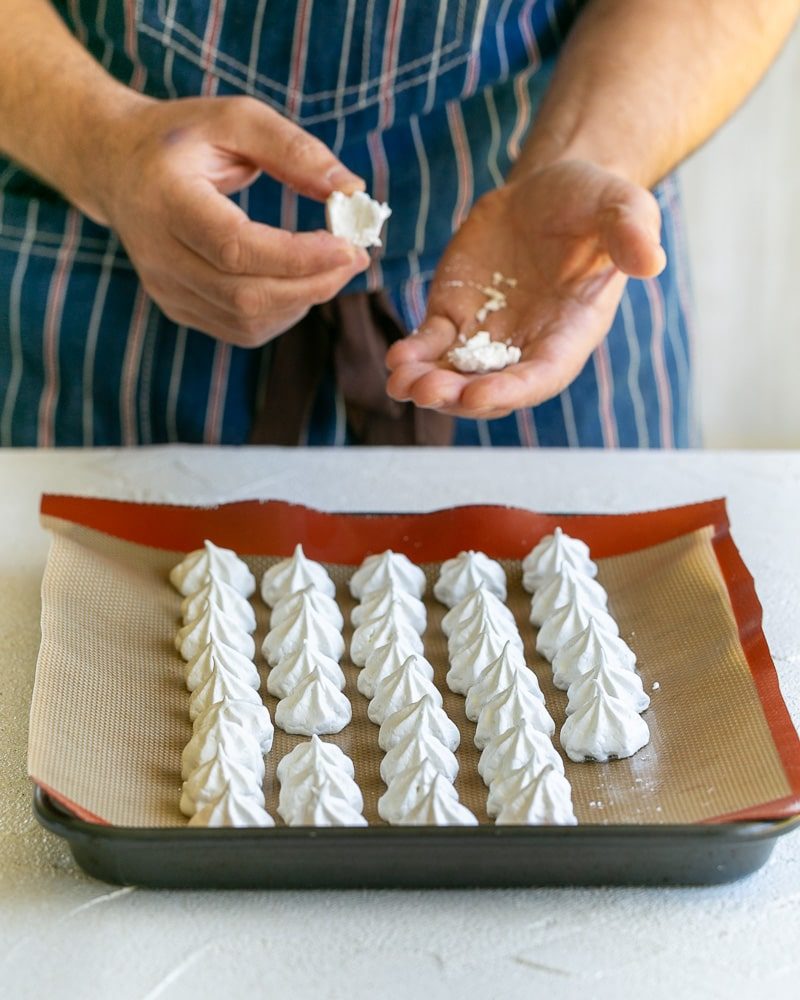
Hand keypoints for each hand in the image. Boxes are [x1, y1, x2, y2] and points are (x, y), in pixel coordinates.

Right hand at [91, 95, 369, 345]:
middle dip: (313, 284)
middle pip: (246, 295)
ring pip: (247, 320)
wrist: (116, 166)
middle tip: (355, 258)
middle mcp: (158, 254)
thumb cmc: (183, 138)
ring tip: (331, 266)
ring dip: (303, 300)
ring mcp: (165, 288)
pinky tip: (298, 282)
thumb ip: (294, 150)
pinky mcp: (177, 308)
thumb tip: (352, 191)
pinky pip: (241, 329)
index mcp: (165, 200)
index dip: (298, 256)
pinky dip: (283, 312)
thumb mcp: (235, 120)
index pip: (235, 247)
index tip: (349, 246)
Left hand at [385, 160, 665, 418]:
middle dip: (458, 396)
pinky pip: (431, 345)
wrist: (548, 191)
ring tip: (401, 382)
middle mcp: (527, 345)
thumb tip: (651, 261)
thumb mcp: (622, 206)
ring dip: (428, 385)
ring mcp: (487, 336)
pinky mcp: (454, 316)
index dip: (511, 390)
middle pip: (492, 388)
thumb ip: (632, 233)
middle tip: (427, 392)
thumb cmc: (594, 203)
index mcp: (571, 332)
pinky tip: (395, 360)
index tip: (478, 396)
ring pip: (455, 375)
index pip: (542, 375)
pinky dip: (413, 356)